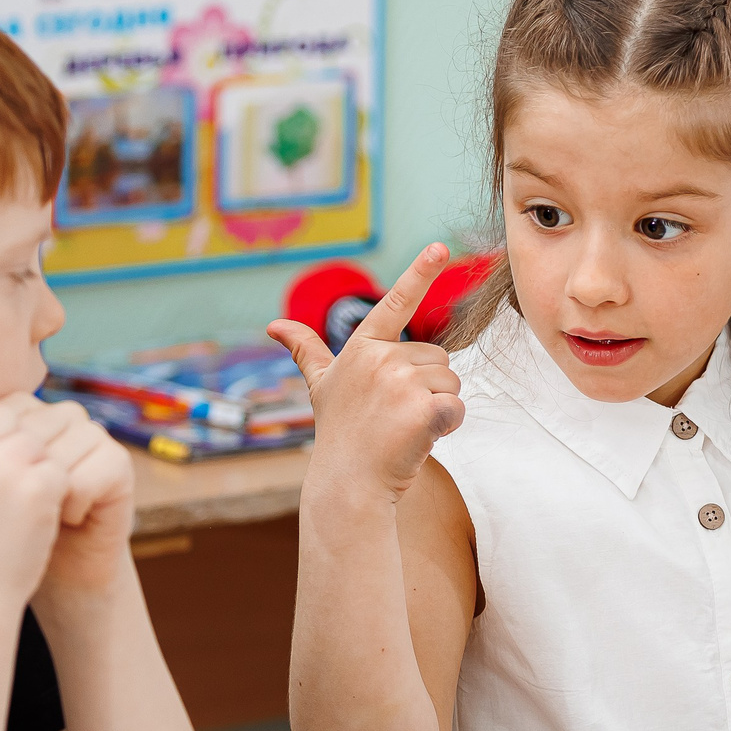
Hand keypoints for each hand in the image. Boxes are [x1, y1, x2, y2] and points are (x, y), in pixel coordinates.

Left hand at [26, 397, 138, 611]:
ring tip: (37, 515)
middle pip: (33, 425)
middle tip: (10, 510)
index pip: (2, 409)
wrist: (42, 576)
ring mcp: (90, 438)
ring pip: (62, 445)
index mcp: (20, 415)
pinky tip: (65, 520)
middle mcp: (57, 419)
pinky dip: (72, 502)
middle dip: (15, 476)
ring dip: (43, 491)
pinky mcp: (117, 465)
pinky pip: (91, 471)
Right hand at [268, 244, 464, 505]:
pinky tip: (420, 439)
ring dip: (438, 407)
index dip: (420, 271)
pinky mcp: (425, 409)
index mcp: (362, 348)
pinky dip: (448, 426)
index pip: (396, 302)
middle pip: (438, 358)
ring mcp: (403, 383)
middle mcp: (382, 359)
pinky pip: (457, 408)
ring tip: (403, 428)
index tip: (440, 246)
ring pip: (451, 383)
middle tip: (396, 415)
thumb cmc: (340, 433)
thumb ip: (305, 351)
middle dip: (428, 386)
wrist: (349, 483)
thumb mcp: (321, 386)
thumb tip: (274, 326)